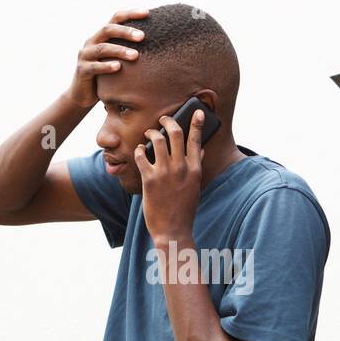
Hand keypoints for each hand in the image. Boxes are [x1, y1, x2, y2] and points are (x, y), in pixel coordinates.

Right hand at [66, 9, 147, 107]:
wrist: (84, 94)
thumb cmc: (107, 75)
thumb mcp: (117, 59)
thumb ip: (130, 49)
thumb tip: (159, 43)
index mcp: (101, 36)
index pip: (116, 18)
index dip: (130, 14)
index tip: (147, 13)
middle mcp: (92, 42)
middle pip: (108, 30)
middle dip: (125, 32)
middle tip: (142, 36)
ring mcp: (85, 55)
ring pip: (102, 48)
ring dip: (120, 50)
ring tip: (135, 55)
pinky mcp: (82, 70)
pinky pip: (94, 67)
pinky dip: (106, 66)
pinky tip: (118, 67)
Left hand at [134, 107, 205, 243]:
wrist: (172, 230)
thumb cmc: (184, 210)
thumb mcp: (195, 188)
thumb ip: (196, 167)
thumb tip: (200, 150)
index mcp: (195, 170)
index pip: (196, 140)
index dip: (196, 122)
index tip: (197, 110)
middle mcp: (181, 168)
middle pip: (176, 133)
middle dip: (168, 121)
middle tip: (162, 119)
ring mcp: (165, 173)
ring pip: (158, 140)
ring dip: (152, 132)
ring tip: (149, 133)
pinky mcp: (149, 179)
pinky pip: (142, 156)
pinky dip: (140, 149)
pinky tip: (139, 150)